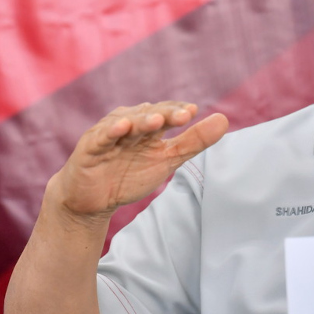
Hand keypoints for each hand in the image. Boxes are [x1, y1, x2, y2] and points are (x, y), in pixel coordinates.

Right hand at [50, 102, 228, 219]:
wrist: (92, 201)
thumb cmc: (129, 175)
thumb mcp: (167, 160)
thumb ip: (194, 141)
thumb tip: (224, 119)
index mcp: (148, 127)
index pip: (166, 114)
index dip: (178, 112)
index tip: (194, 112)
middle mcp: (129, 125)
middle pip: (148, 115)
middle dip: (166, 114)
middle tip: (184, 116)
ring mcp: (108, 135)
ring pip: (126, 122)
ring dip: (142, 120)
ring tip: (157, 120)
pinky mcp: (89, 148)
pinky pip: (100, 137)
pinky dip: (110, 132)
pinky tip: (122, 127)